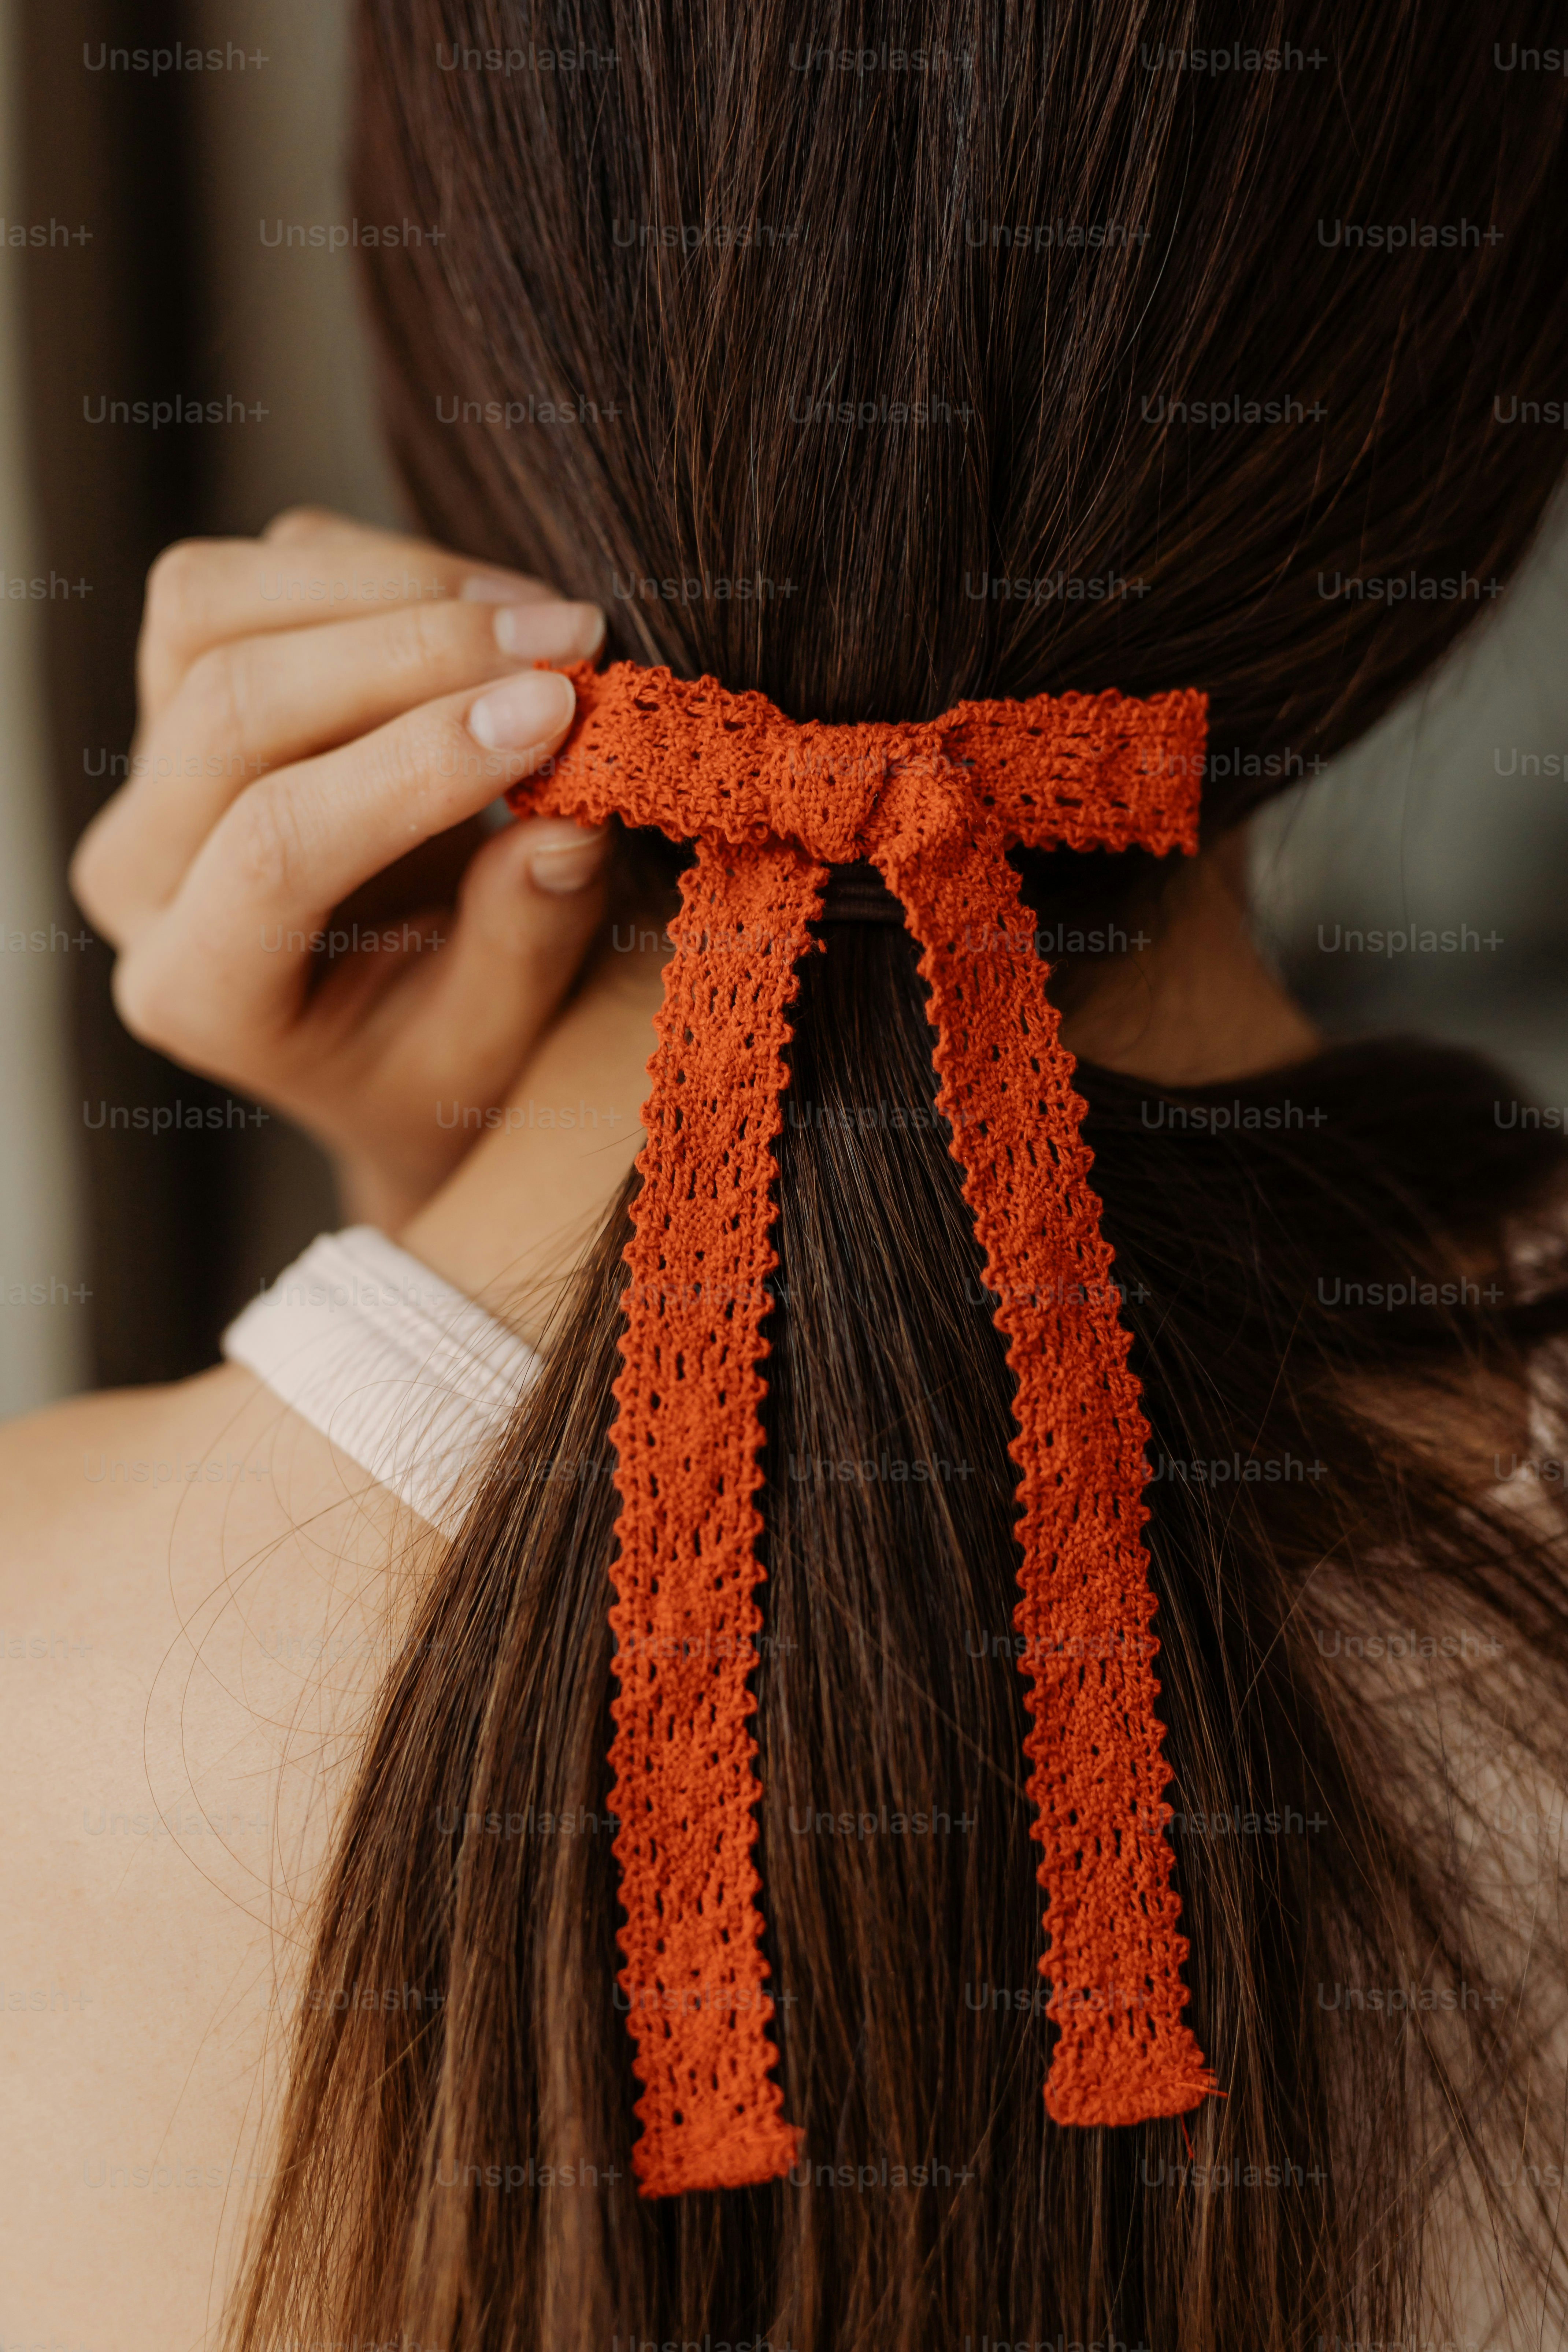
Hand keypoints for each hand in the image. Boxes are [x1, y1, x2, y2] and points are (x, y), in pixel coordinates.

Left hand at [70, 508, 612, 1228]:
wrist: (380, 1037)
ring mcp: (149, 764)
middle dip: (418, 651)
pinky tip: (493, 610)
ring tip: (542, 615)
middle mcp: (137, 870)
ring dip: (392, 584)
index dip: (418, 762)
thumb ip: (522, 943)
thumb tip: (576, 815)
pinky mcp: (184, 679)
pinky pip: (255, 572)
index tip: (561, 711)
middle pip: (232, 702)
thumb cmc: (431, 1054)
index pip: (274, 844)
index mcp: (196, 988)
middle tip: (575, 641)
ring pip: (211, 606)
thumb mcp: (486, 1047)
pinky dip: (383, 567)